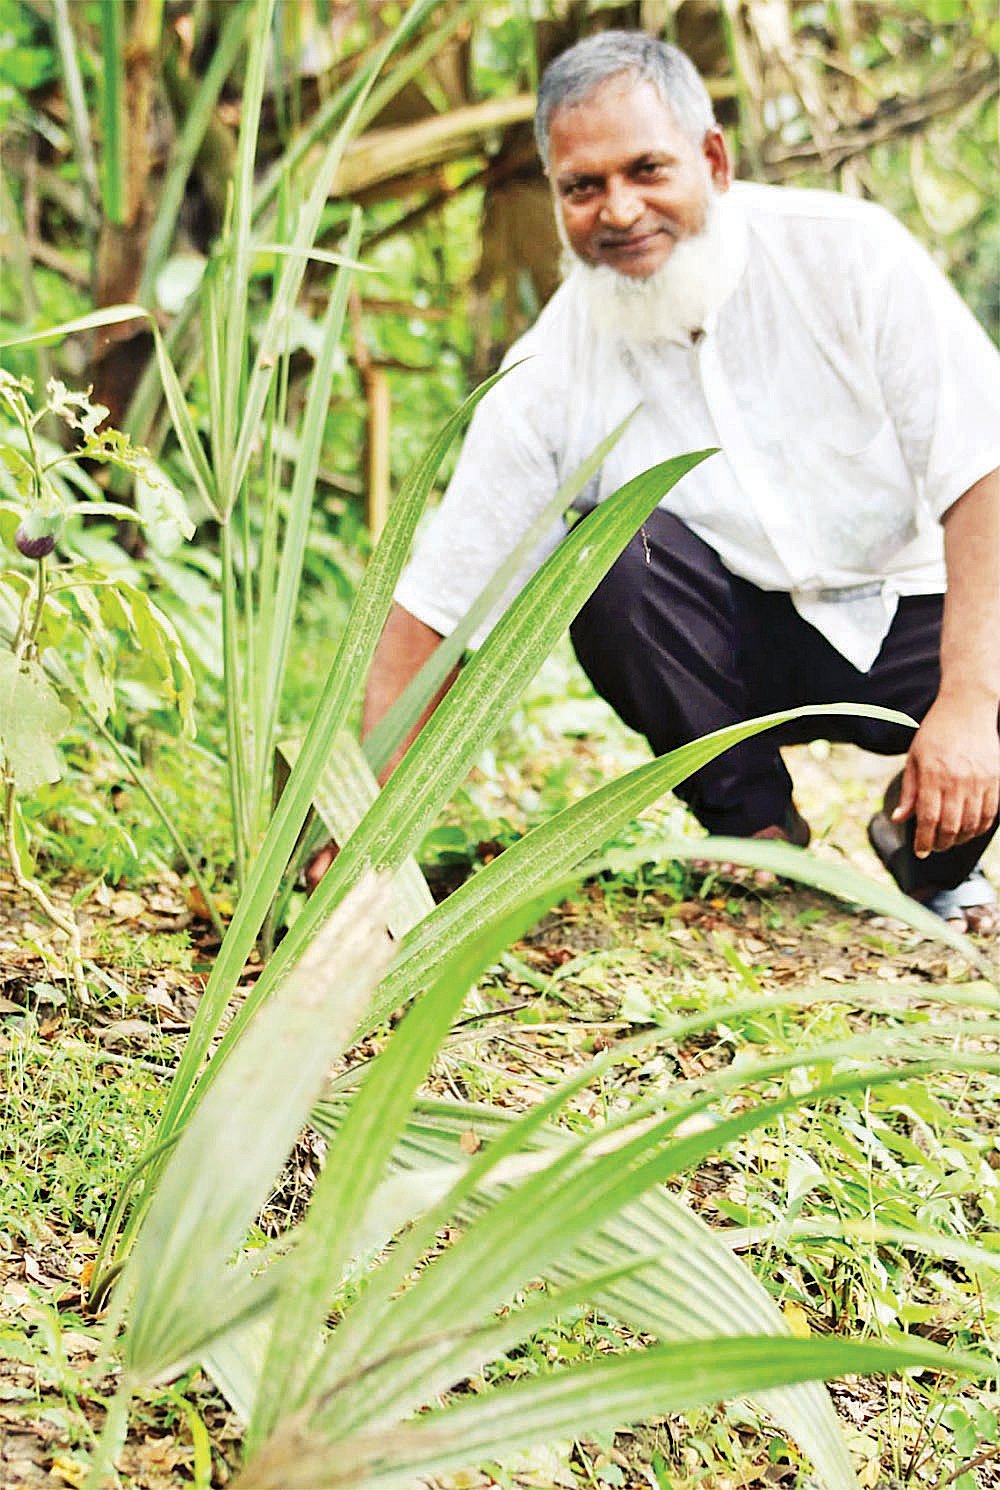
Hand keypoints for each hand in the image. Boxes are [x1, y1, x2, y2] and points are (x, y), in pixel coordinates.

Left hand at [892, 694, 999, 856]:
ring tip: (950, 841)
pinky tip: (969, 831)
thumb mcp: (914, 758)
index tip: (919, 852)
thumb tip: (898, 819)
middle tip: (933, 848)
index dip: (923, 840)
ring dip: (960, 839)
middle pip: (951, 827)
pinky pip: (990, 814)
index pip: (928, 819)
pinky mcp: (995, 779)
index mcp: (933, 775)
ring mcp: (979, 780)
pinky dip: (979, 828)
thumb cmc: (936, 733)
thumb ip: (909, 791)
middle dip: (940, 844)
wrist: (967, 708)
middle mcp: (958, 780)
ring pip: (971, 824)